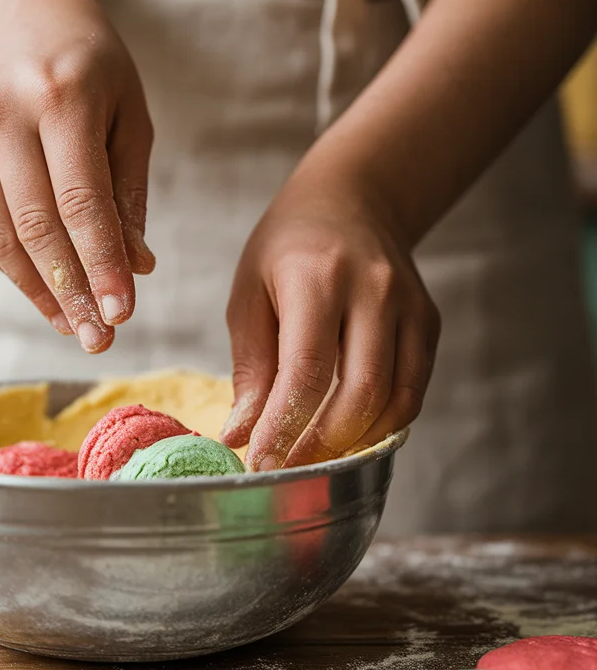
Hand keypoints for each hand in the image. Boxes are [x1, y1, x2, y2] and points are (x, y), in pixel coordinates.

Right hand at [0, 0, 154, 352]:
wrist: (16, 16)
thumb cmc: (92, 68)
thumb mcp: (128, 116)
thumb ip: (128, 192)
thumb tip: (136, 267)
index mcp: (62, 96)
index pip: (83, 200)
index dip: (101, 263)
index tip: (122, 313)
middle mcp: (6, 115)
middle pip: (39, 225)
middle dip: (74, 291)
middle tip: (103, 340)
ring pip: (5, 236)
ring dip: (43, 293)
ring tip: (78, 330)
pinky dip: (18, 271)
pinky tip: (50, 300)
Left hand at [220, 167, 439, 468]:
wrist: (351, 200)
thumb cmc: (286, 249)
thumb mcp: (249, 294)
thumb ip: (251, 367)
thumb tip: (240, 434)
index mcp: (317, 278)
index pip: (307, 370)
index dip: (286, 427)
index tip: (261, 464)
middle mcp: (373, 291)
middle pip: (361, 392)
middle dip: (322, 444)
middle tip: (287, 469)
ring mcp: (410, 307)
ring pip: (395, 400)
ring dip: (354, 443)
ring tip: (315, 458)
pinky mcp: (429, 323)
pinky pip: (413, 391)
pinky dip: (382, 424)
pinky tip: (349, 434)